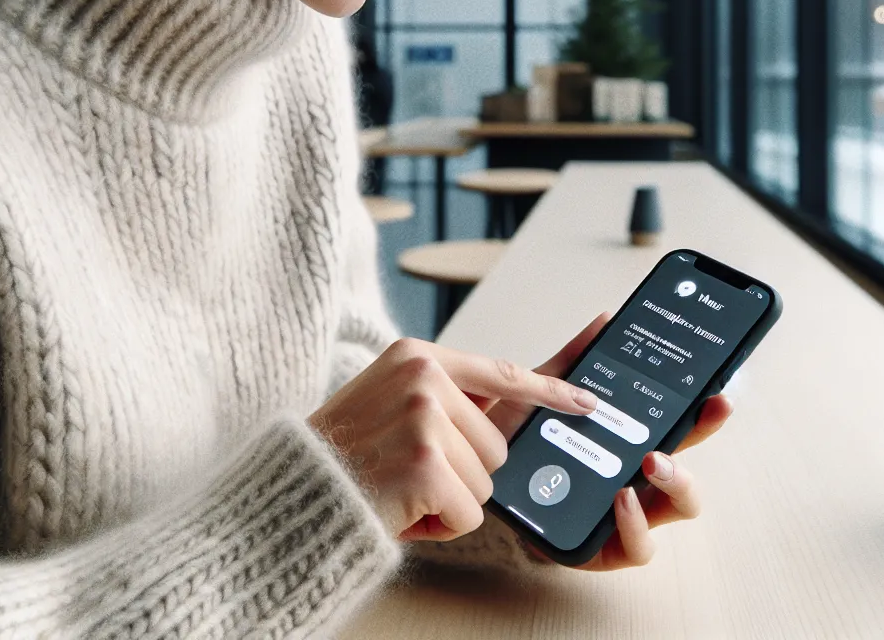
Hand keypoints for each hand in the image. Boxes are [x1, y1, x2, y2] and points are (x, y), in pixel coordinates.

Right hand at [310, 337, 600, 542]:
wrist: (294, 493)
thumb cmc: (344, 456)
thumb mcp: (390, 403)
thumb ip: (445, 399)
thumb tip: (509, 404)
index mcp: (417, 356)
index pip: (501, 372)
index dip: (551, 391)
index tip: (589, 401)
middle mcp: (424, 378)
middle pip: (496, 444)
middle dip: (461, 473)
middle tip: (405, 473)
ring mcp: (424, 418)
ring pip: (485, 481)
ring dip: (448, 500)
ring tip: (398, 489)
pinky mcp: (426, 464)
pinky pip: (467, 512)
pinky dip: (438, 526)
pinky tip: (399, 510)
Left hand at [484, 314, 734, 571]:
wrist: (473, 479)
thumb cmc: (513, 443)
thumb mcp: (538, 396)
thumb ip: (571, 362)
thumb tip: (605, 321)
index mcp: (629, 444)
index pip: (679, 428)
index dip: (705, 413)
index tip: (718, 394)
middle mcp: (635, 481)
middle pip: (691, 462)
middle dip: (698, 444)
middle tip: (691, 415)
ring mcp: (624, 517)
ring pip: (678, 509)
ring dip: (676, 484)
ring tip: (652, 462)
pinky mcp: (602, 549)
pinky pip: (637, 548)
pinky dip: (637, 526)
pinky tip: (623, 499)